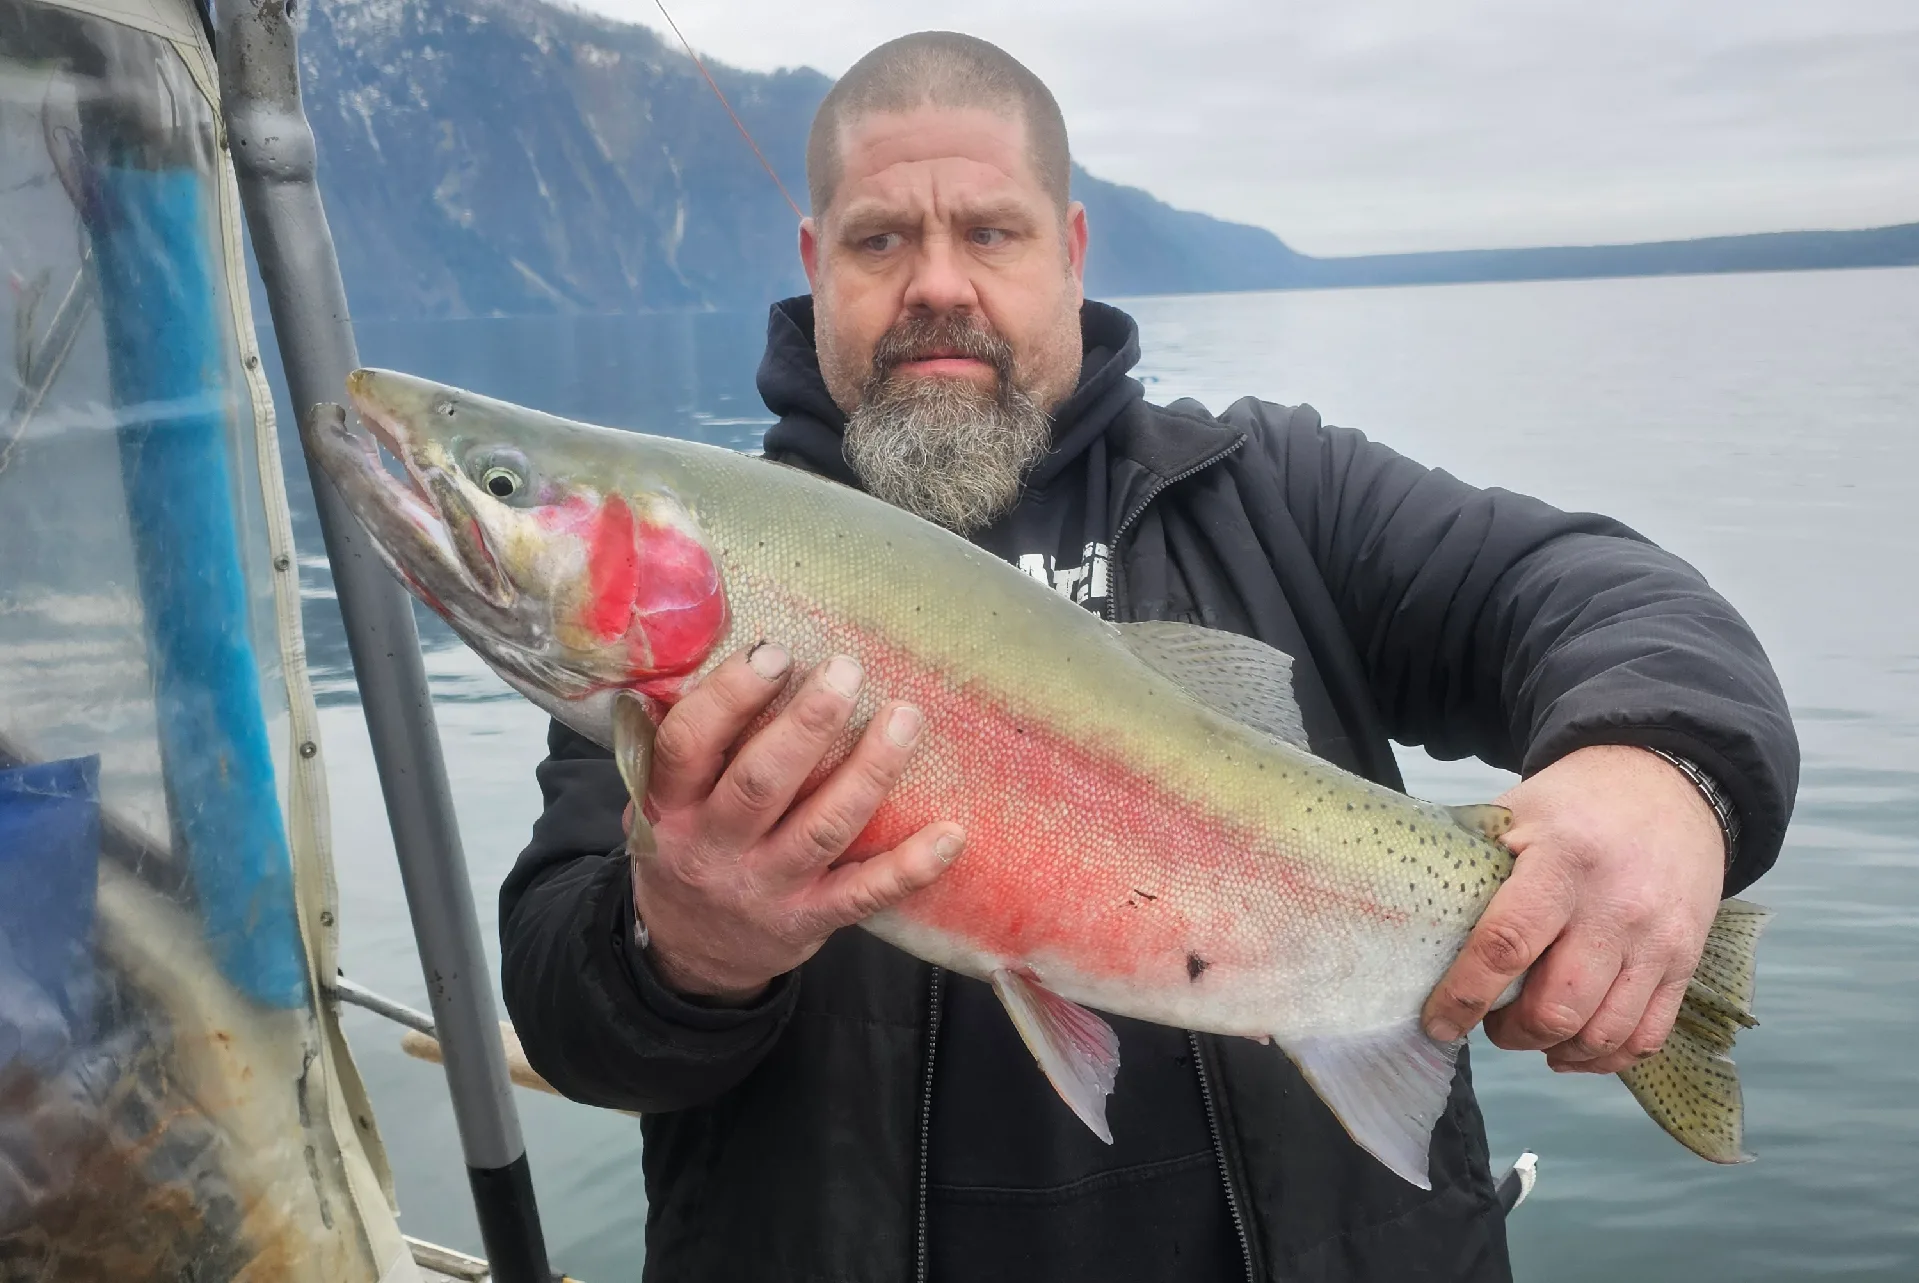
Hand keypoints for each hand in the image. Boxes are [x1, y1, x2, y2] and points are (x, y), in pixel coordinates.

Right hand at [625, 641, 963, 1004]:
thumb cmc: (688, 847)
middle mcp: (715, 846)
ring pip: (822, 828)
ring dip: (869, 770)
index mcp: (671, 805)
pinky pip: (864, 894)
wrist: (690, 953)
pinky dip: (909, 867)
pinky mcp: (809, 919)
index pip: (689, 745)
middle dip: (808, 724)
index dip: (730, 696)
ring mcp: (765, 886)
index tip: (774, 653)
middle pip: (761, 781)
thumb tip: (743, 651)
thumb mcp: (663, 799)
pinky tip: (950, 834)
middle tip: (847, 670)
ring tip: (906, 717)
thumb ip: (693, 743)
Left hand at [1421, 744, 1725, 1073]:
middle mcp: (1615, 907)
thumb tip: (1415, 921)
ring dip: (1555, 1049)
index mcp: (1562, 862)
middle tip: (1489, 1019)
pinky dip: (1605, 1058)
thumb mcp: (1515, 814)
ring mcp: (1658, 940)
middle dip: (1511, 1032)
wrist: (1667, 785)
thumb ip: (1474, 866)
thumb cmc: (1576, 805)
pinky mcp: (1686, 962)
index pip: (1508, 943)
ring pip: (1603, 1032)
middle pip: (1558, 1006)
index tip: (1439, 1022)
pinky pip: (1646, 1036)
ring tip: (1528, 1031)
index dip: (1467, 994)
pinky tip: (1573, 1049)